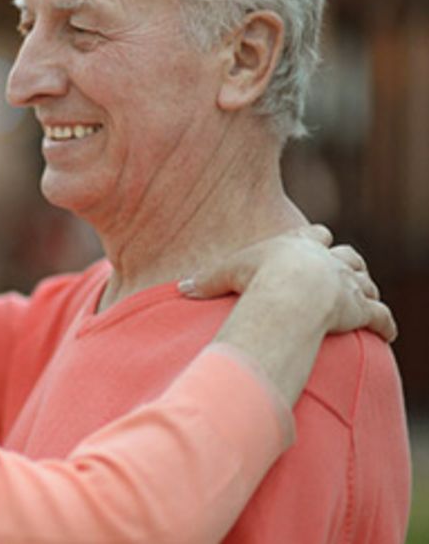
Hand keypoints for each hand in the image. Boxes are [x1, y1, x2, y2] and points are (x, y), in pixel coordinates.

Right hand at [181, 225, 394, 341]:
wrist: (292, 295)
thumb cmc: (258, 279)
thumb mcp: (224, 275)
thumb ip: (206, 282)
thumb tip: (181, 290)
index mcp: (299, 246)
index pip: (315, 235)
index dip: (316, 240)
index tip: (316, 242)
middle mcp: (328, 261)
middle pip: (348, 256)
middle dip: (346, 263)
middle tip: (342, 273)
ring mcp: (348, 285)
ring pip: (367, 283)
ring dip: (366, 290)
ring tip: (363, 299)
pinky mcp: (362, 310)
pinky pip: (381, 316)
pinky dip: (386, 324)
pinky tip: (387, 333)